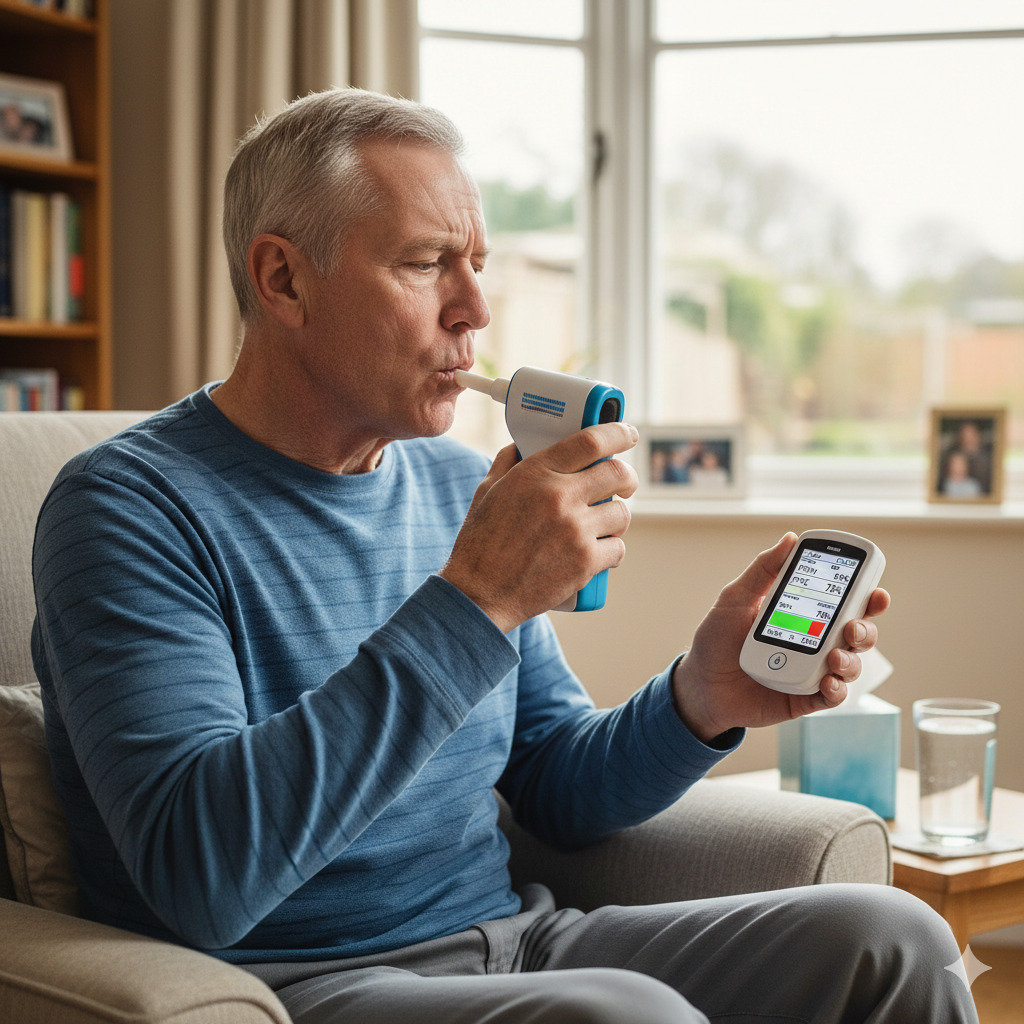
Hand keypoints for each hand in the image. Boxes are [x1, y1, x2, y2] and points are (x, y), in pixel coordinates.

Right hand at [440, 423, 639, 631]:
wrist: (480, 594)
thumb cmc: (481, 543)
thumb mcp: (488, 491)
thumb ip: (509, 461)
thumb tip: (527, 443)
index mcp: (536, 473)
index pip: (591, 441)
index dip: (617, 433)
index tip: (627, 434)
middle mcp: (559, 497)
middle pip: (617, 474)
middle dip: (626, 478)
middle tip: (624, 484)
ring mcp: (575, 530)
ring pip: (621, 513)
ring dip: (615, 518)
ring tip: (601, 525)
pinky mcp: (585, 562)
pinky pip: (618, 548)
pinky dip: (611, 550)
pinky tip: (596, 553)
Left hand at [671, 532, 890, 743]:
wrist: (700, 685)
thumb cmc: (716, 640)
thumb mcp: (735, 598)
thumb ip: (763, 570)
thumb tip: (789, 539)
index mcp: (803, 614)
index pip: (842, 602)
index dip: (865, 596)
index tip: (875, 590)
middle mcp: (813, 642)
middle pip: (857, 633)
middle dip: (865, 628)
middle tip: (852, 627)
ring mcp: (811, 671)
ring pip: (850, 665)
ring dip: (851, 660)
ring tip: (834, 657)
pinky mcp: (804, 698)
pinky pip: (832, 696)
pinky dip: (837, 690)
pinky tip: (828, 682)